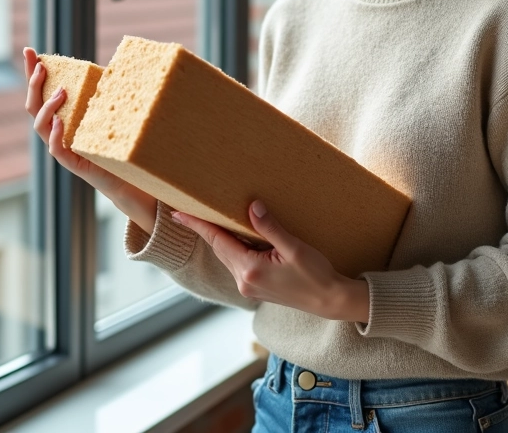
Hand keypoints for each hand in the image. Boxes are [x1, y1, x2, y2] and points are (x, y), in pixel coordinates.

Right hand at [22, 47, 156, 231]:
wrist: (127, 175)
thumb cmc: (117, 140)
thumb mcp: (110, 111)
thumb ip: (106, 91)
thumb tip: (115, 63)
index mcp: (61, 116)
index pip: (40, 92)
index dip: (32, 72)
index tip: (29, 51)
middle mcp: (56, 130)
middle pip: (33, 106)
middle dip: (33, 84)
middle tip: (41, 66)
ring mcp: (61, 147)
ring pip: (40, 126)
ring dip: (48, 106)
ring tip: (62, 91)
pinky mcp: (72, 162)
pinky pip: (55, 149)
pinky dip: (55, 134)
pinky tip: (61, 121)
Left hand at [171, 200, 370, 322]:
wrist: (329, 301)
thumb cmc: (316, 275)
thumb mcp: (294, 248)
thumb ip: (270, 228)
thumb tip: (251, 207)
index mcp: (250, 270)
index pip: (218, 241)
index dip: (197, 225)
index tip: (178, 214)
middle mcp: (244, 281)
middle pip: (219, 248)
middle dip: (203, 229)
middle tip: (186, 211)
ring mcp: (248, 287)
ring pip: (227, 256)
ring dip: (218, 238)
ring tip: (207, 220)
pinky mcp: (255, 288)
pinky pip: (237, 263)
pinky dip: (232, 247)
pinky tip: (235, 237)